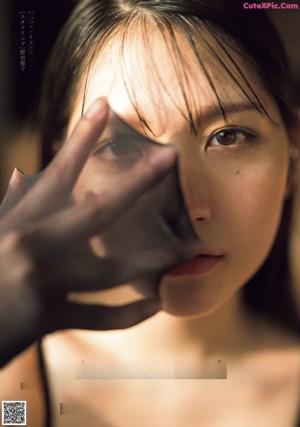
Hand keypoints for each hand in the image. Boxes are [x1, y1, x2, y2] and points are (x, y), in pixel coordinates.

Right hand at [0, 98, 178, 365]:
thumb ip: (12, 206)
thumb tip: (20, 172)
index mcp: (17, 221)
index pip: (57, 173)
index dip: (81, 137)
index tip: (106, 106)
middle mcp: (30, 244)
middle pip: (97, 210)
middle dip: (138, 181)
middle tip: (170, 157)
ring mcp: (40, 281)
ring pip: (110, 270)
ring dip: (151, 260)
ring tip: (186, 248)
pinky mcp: (46, 319)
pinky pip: (100, 317)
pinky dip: (130, 314)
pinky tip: (157, 302)